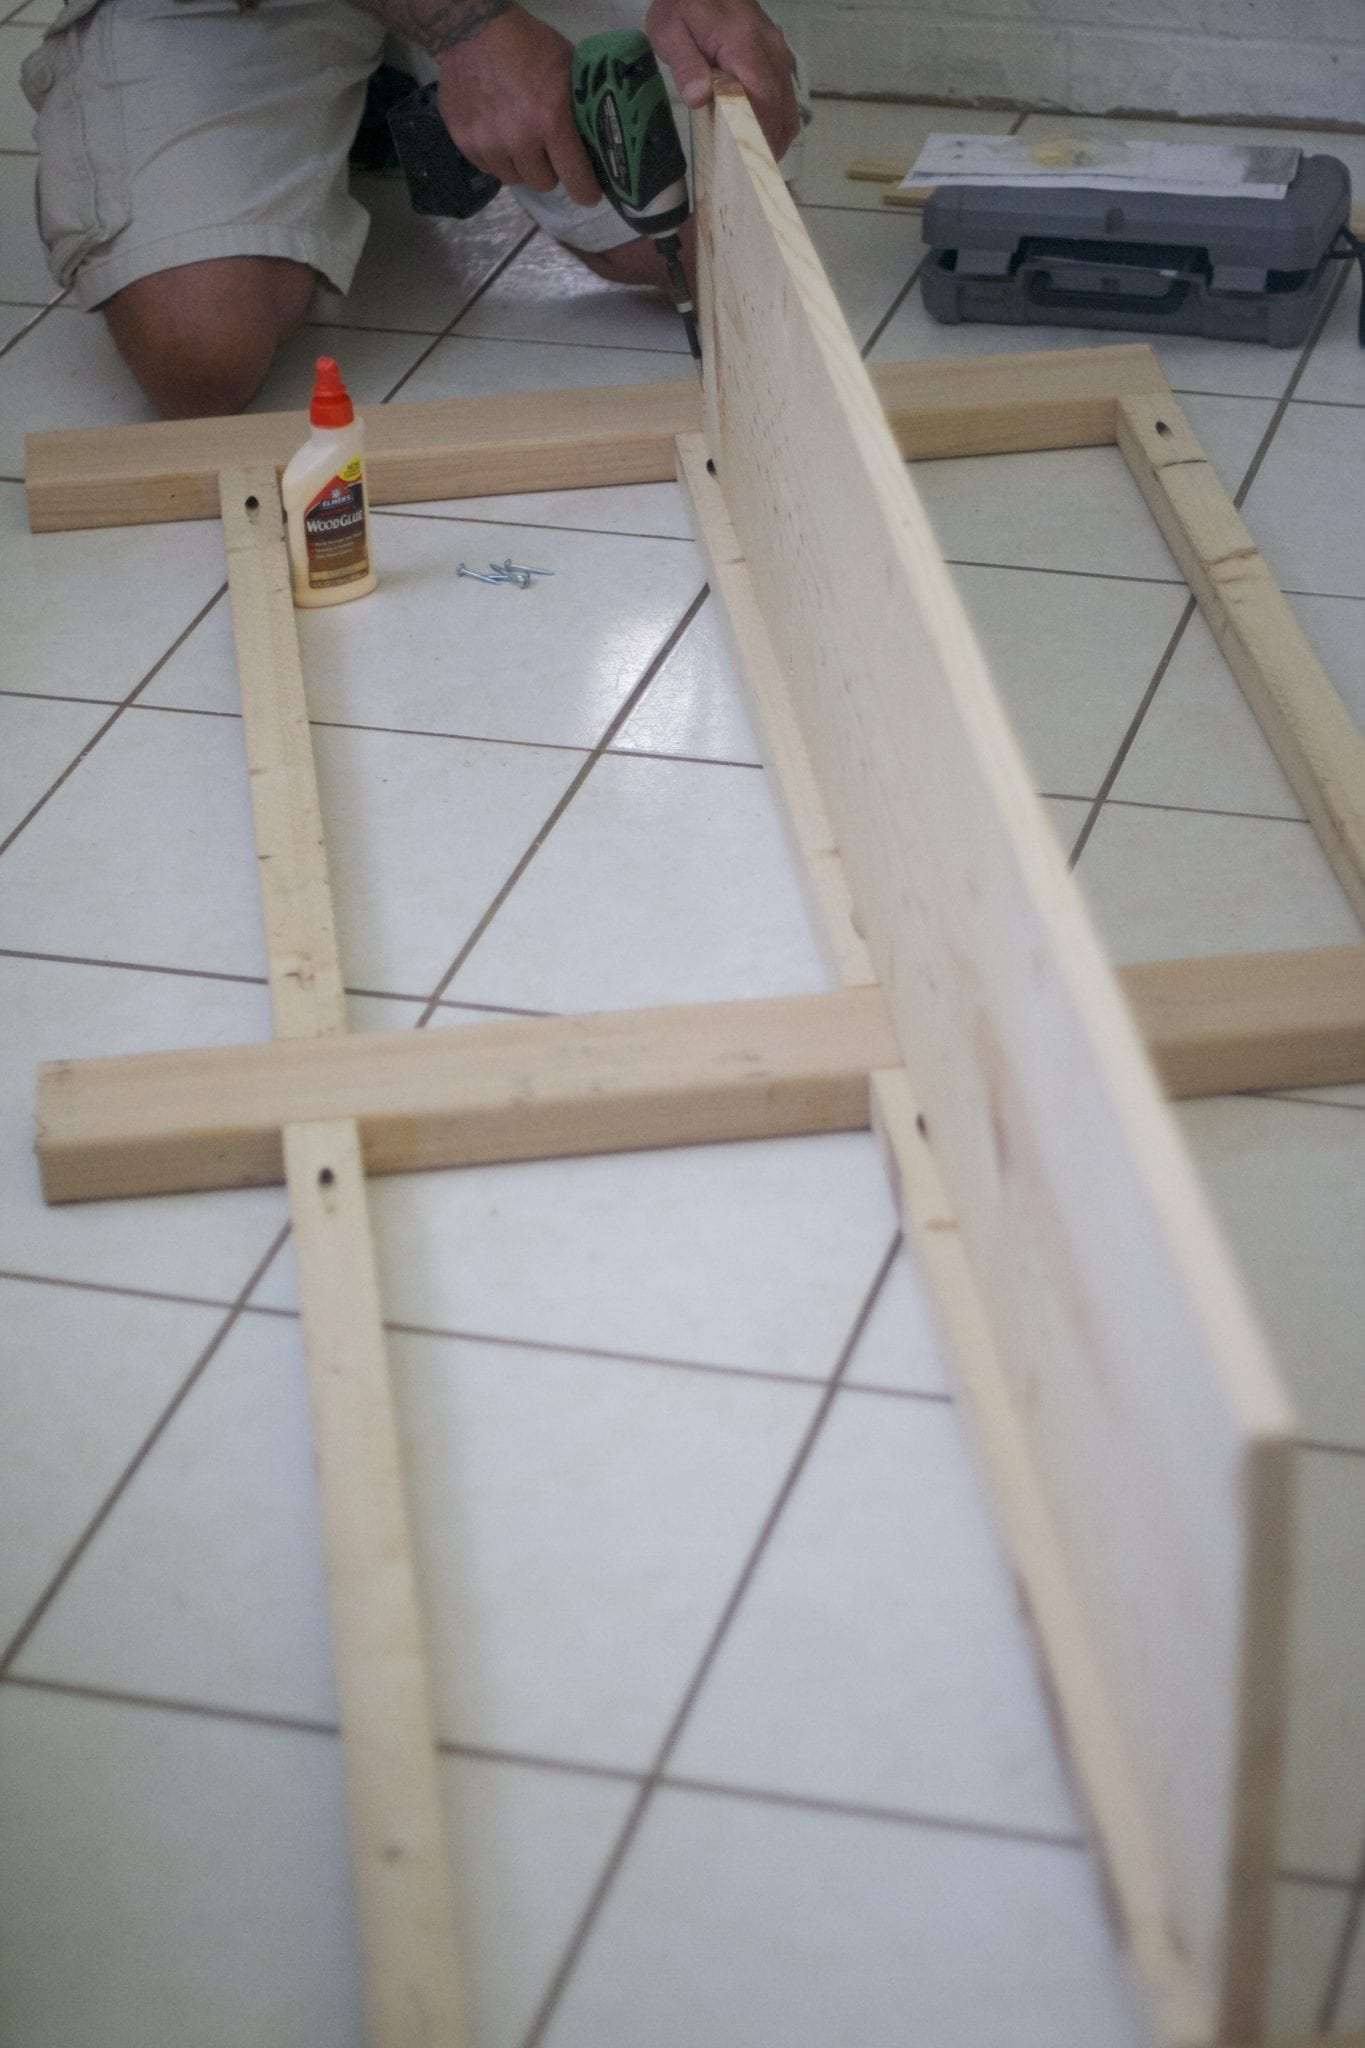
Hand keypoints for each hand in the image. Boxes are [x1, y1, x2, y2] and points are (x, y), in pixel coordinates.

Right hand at [435, 3, 599, 202]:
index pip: (575, 177)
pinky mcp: (465, 143)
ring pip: (514, 178)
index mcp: (551, 120)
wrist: (472, 29)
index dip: (585, 191)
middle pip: (543, 183)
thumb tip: (597, 141)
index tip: (588, 194)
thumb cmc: (528, 44)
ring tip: (518, 140)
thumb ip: (579, 108)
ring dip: (521, 165)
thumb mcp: (566, 68)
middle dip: (549, 170)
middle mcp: (519, 140)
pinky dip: (496, 157)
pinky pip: (489, 168)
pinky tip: (497, 133)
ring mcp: (488, 144)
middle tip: (546, 150)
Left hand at [645, 0, 798, 161]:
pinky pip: (786, 93)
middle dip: (769, 144)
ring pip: (789, 103)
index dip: (760, 134)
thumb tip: (700, 97)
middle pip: (781, 107)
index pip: (763, 98)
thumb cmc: (683, 3)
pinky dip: (779, 119)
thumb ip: (686, 64)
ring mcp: (777, 51)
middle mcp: (770, 50)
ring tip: (757, 162)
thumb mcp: (670, 30)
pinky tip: (762, 136)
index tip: (749, 163)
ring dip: (777, 135)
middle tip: (751, 175)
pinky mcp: (776, 54)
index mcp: (744, 46)